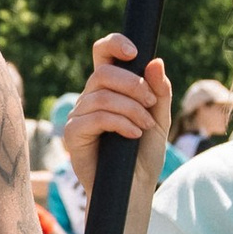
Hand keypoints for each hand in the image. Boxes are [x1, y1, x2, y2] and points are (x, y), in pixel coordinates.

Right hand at [62, 38, 172, 200]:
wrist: (135, 189)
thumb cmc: (143, 155)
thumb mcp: (159, 119)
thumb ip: (160, 92)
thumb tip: (155, 61)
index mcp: (110, 88)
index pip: (103, 54)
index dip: (114, 44)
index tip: (134, 52)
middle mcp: (90, 97)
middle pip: (104, 72)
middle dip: (133, 85)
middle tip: (152, 104)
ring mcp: (78, 115)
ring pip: (102, 96)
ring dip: (131, 109)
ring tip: (146, 127)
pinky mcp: (73, 134)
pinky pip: (95, 118)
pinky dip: (120, 123)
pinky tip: (133, 135)